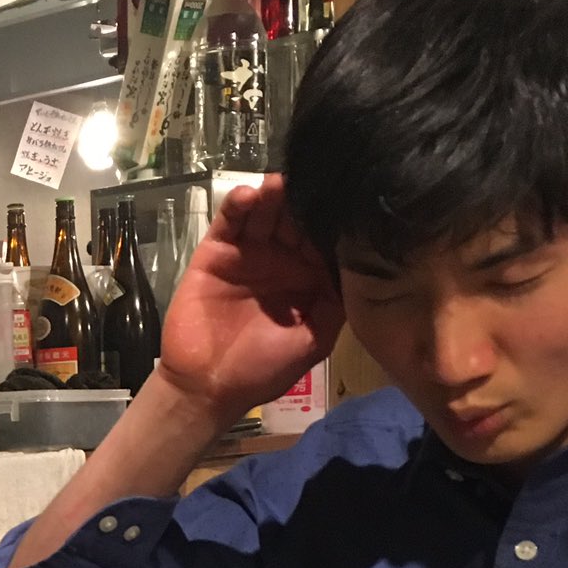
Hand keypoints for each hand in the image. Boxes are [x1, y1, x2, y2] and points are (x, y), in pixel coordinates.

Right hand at [158, 177, 343, 425]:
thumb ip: (336, 303)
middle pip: (296, 217)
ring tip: (280, 183)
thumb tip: (360, 262)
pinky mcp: (216, 252)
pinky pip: (228, 222)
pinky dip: (237, 204)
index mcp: (307, 278)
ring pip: (265, 213)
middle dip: (304, 199)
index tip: (347, 196)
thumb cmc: (262, 370)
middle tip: (312, 179)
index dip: (334, 219)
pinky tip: (249, 195)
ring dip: (274, 194)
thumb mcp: (314, 340)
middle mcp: (280, 260)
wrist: (207, 388)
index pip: (325, 238)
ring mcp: (248, 253)